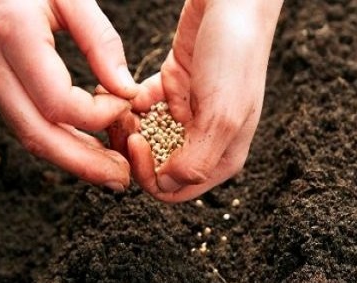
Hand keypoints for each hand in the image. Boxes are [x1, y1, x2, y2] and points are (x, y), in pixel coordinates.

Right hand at [0, 0, 138, 190]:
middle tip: (122, 179)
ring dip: (74, 160)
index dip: (99, 115)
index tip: (126, 105)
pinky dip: (60, 140)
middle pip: (38, 134)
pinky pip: (27, 121)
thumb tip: (125, 90)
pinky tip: (89, 147)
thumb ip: (99, 40)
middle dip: (84, 164)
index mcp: (13, 33)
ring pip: (29, 134)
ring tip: (112, 172)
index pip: (58, 103)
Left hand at [113, 0, 281, 201]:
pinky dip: (131, 102)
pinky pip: (144, 108)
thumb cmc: (235, 57)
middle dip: (134, 150)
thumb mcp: (221, 116)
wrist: (233, 2)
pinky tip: (128, 89)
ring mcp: (189, 115)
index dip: (149, 176)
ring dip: (128, 126)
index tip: (137, 144)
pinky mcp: (173, 89)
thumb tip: (168, 185)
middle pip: (157, 166)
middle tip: (123, 124)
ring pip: (146, 139)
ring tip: (121, 105)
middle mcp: (206, 141)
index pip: (176, 189)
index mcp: (223, 156)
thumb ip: (196, 160)